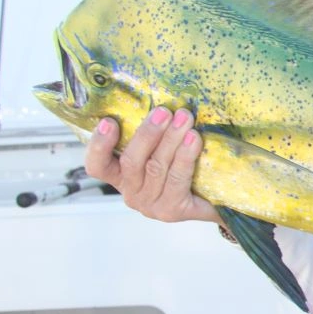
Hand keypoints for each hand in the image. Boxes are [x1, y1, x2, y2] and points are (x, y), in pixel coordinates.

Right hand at [84, 107, 221, 224]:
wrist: (214, 201)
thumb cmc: (185, 171)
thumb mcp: (162, 151)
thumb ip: (154, 135)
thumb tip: (158, 103)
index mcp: (121, 176)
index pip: (98, 165)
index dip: (99, 145)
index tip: (109, 121)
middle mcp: (131, 192)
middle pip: (131, 162)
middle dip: (147, 133)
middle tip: (163, 112)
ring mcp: (151, 204)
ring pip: (156, 167)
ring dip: (171, 139)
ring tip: (184, 118)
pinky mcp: (172, 210)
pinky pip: (177, 179)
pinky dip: (185, 156)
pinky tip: (194, 139)